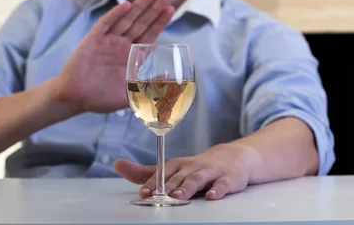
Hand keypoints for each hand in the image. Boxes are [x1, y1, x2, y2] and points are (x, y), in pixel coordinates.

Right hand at [54, 0, 173, 113]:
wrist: (76, 98)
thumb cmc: (102, 98)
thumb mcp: (131, 93)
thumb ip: (150, 85)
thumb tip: (170, 77)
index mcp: (132, 56)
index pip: (149, 35)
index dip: (159, 22)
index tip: (170, 9)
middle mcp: (122, 45)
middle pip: (141, 23)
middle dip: (153, 9)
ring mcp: (108, 41)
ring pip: (127, 20)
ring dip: (139, 6)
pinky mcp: (93, 40)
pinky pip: (106, 24)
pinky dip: (116, 14)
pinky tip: (126, 5)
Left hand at [114, 143, 262, 199]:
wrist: (235, 157)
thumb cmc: (199, 166)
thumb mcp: (173, 169)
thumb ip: (147, 172)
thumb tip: (118, 165)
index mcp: (179, 164)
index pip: (163, 171)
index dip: (152, 182)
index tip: (142, 193)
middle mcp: (193, 165)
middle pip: (179, 176)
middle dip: (168, 186)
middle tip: (158, 196)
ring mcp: (212, 171)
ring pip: (198, 179)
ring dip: (187, 187)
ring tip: (178, 196)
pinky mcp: (229, 178)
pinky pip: (223, 184)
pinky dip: (218, 189)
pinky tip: (211, 196)